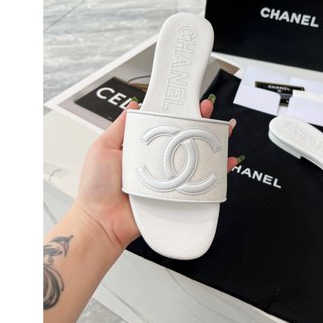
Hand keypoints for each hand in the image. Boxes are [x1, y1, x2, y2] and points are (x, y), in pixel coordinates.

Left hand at [74, 98, 238, 251]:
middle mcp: (159, 161)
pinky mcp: (176, 195)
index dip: (179, 112)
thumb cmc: (97, 187)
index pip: (166, 125)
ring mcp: (170, 178)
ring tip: (222, 132)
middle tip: (208, 111)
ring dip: (214, 144)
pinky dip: (216, 175)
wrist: (101, 221)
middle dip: (201, 123)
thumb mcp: (103, 147)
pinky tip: (224, 164)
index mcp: (144, 148)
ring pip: (197, 159)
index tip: (188, 101)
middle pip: (186, 139)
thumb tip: (133, 106)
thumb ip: (119, 127)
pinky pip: (200, 184)